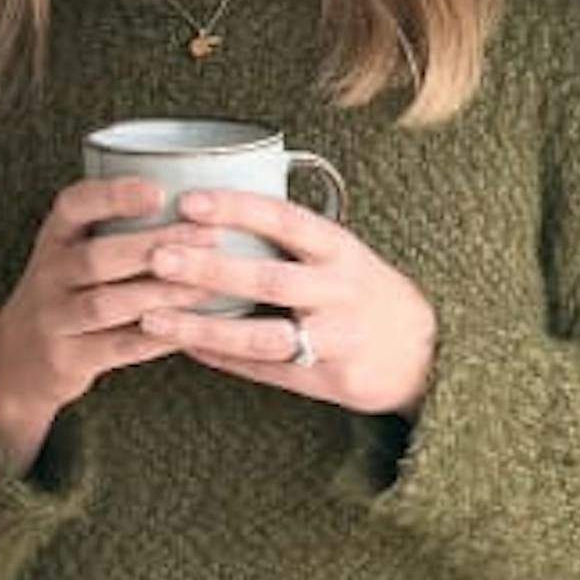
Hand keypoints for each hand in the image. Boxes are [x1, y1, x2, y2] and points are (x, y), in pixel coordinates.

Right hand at [0, 173, 193, 473]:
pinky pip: (117, 347)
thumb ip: (116, 227)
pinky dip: (157, 337)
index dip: (114, 196)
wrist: (19, 357)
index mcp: (55, 237)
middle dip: (153, 246)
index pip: (75, 206)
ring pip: (107, 304)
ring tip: (207, 285)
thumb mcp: (71, 250)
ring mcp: (54, 318)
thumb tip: (201, 200)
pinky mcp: (67, 358)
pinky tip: (191, 328)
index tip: (160, 192)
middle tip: (206, 238)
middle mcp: (48, 274)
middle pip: (97, 257)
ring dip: (160, 294)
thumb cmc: (65, 291)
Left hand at [137, 181, 437, 416]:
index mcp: (340, 249)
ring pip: (262, 335)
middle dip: (209, 268)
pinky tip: (181, 345)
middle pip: (268, 278)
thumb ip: (288, 238)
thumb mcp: (340, 253)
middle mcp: (339, 291)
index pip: (285, 219)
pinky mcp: (327, 378)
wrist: (425, 354)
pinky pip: (264, 370)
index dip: (237, 208)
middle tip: (157, 256)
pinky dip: (220, 358)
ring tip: (153, 316)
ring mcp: (335, 338)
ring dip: (204, 326)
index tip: (188, 200)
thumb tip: (210, 211)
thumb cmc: (364, 292)